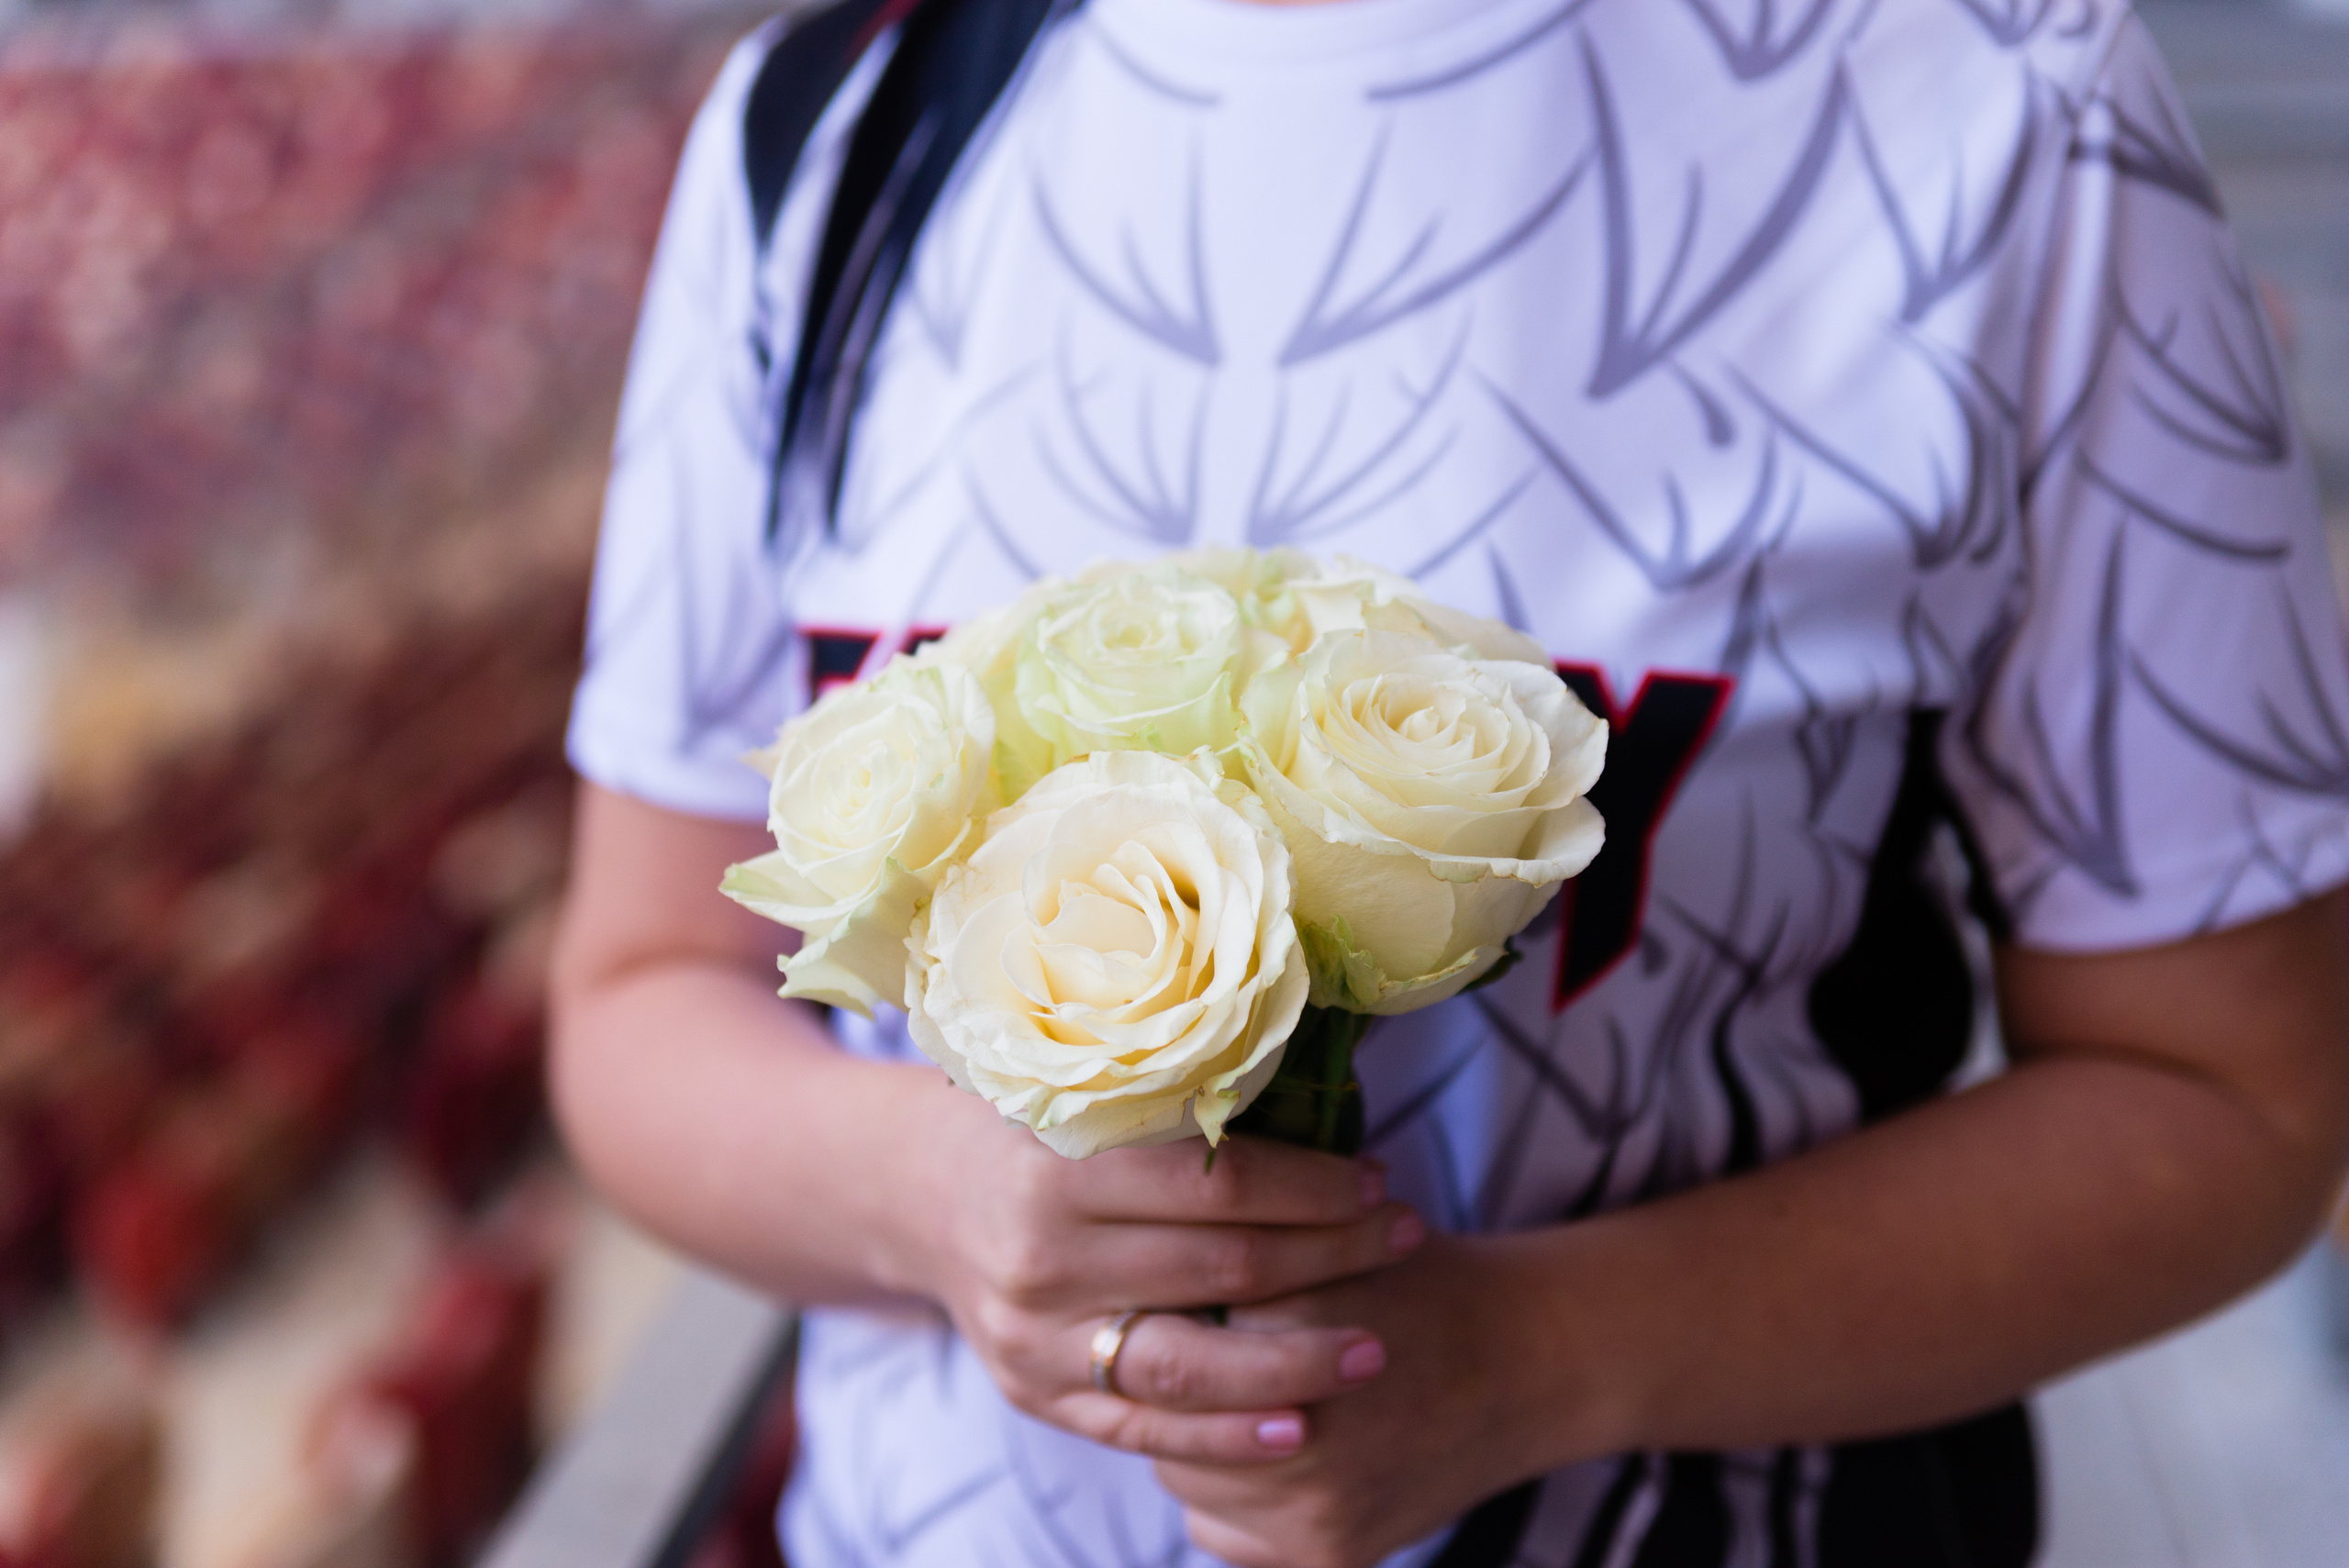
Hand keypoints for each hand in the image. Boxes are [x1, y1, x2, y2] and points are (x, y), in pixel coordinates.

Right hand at [893, 1079, 1428, 1466]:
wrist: (914, 1192)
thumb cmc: (1028, 1125)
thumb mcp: (1081, 1087)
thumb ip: (1173, 1095)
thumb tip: (1316, 1071)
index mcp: (1059, 1165)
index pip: (1216, 1184)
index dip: (1312, 1186)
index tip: (1377, 1179)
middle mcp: (1041, 1257)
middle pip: (1220, 1269)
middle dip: (1331, 1257)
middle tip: (1405, 1238)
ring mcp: (1035, 1337)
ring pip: (1190, 1366)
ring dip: (1299, 1361)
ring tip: (1378, 1350)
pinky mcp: (1035, 1394)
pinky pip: (1145, 1430)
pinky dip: (1228, 1435)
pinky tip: (1300, 1424)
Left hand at [1156, 1233, 1595, 1567]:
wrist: (1526, 1359)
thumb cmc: (1415, 1280)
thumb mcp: (1325, 1233)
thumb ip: (1230, 1251)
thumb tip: (1128, 1255)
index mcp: (1292, 1327)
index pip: (1163, 1326)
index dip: (1160, 1309)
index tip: (1162, 1296)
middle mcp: (1299, 1428)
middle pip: (1163, 1410)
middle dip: (1170, 1380)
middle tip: (1188, 1350)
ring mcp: (1313, 1504)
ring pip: (1181, 1475)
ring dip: (1191, 1440)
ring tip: (1230, 1399)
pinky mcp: (1327, 1556)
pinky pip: (1217, 1531)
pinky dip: (1227, 1500)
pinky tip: (1263, 1455)